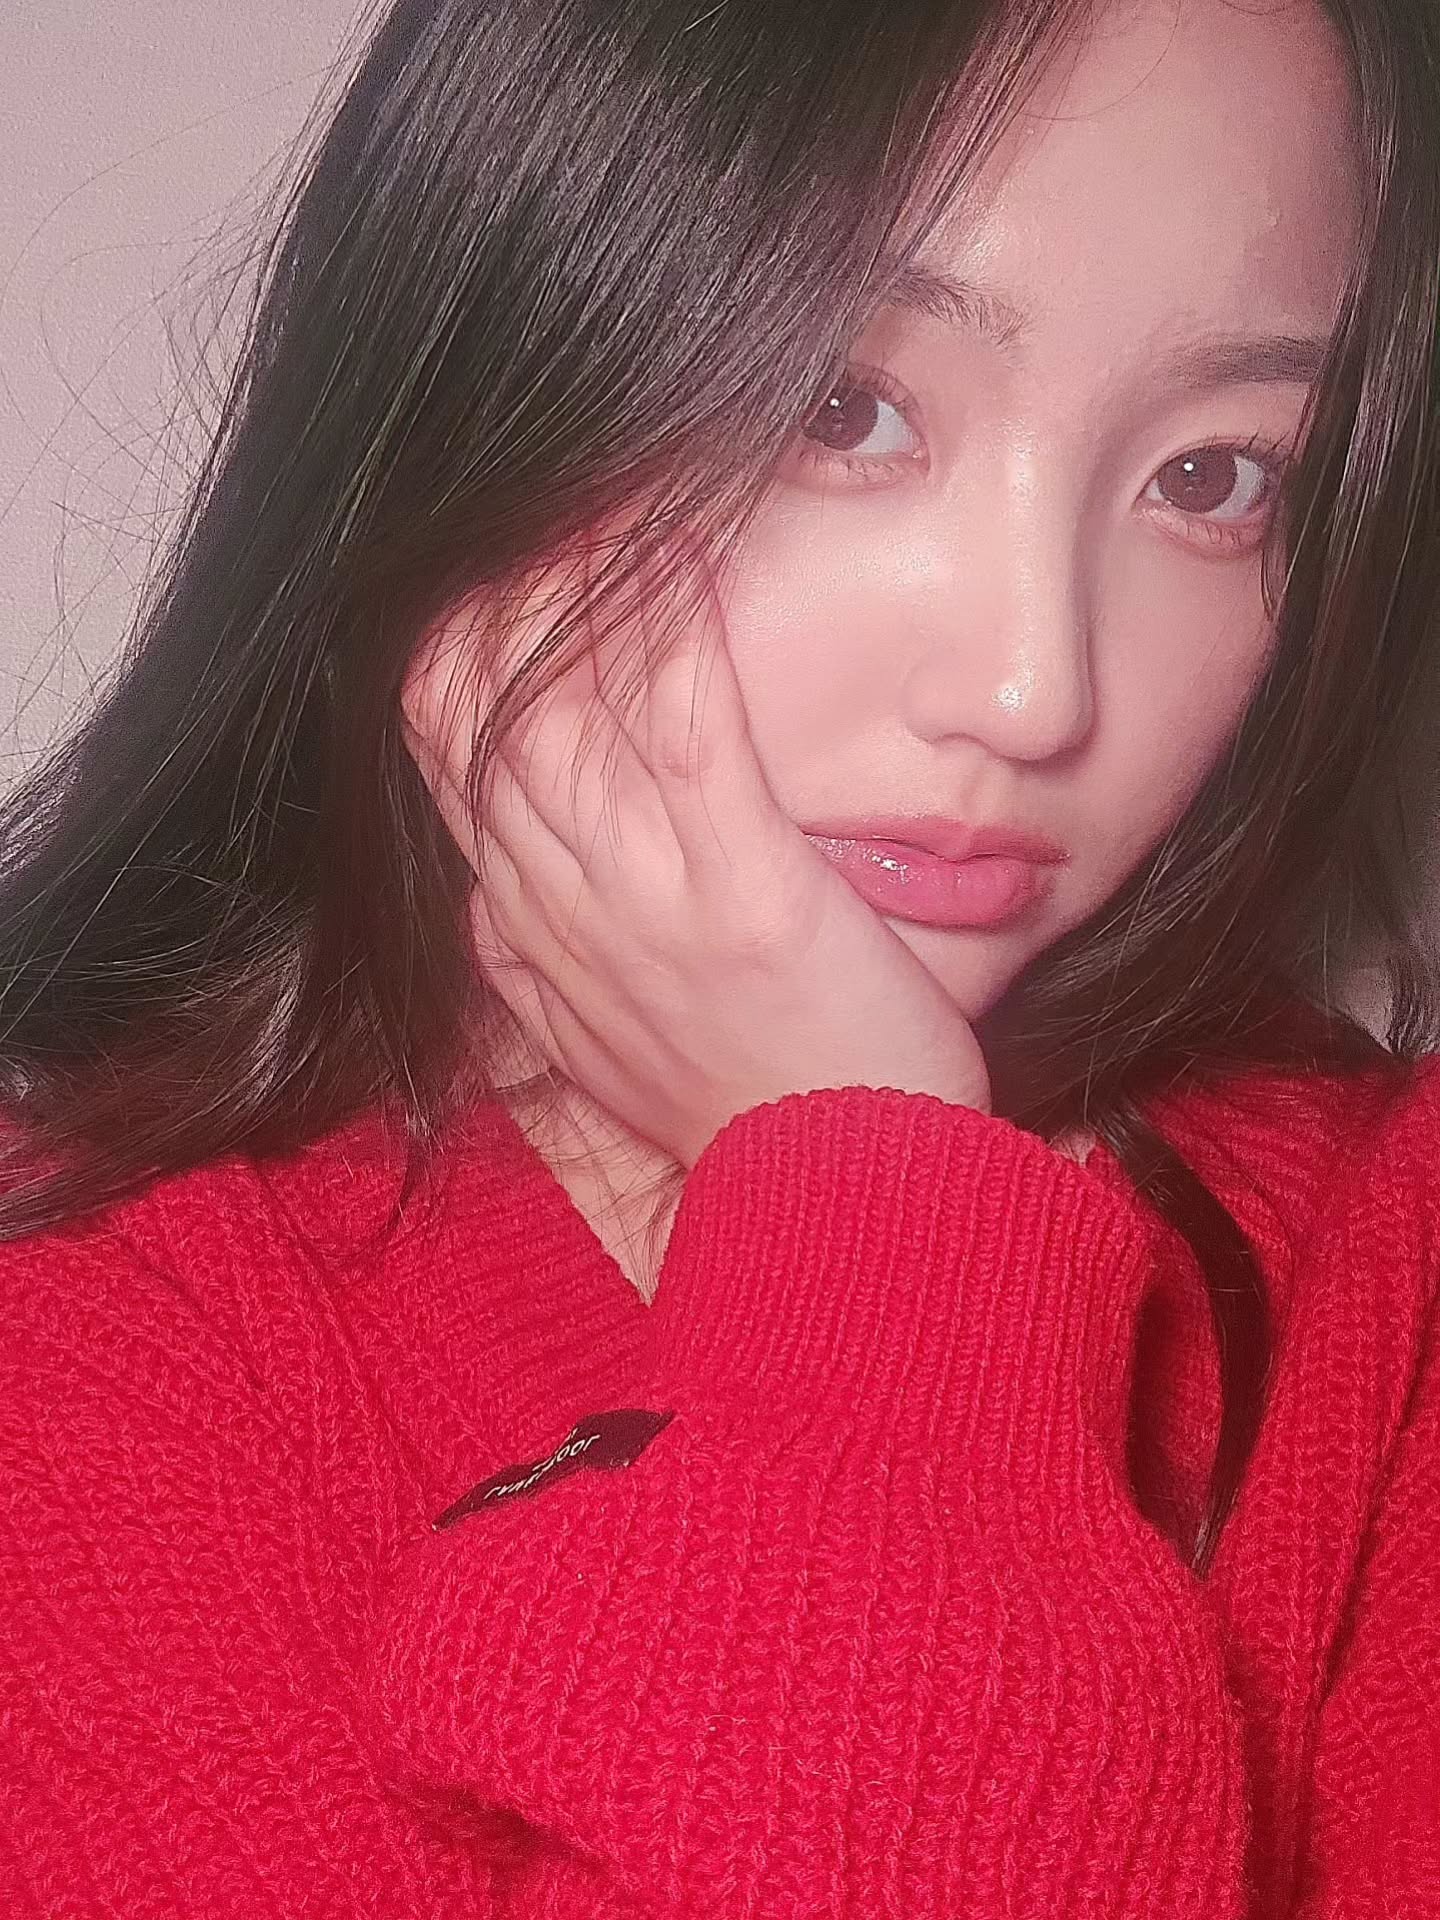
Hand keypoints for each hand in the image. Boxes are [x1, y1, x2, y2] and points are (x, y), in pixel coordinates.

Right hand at [401, 537, 993, 1170]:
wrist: (833, 1209)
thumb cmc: (748, 1110)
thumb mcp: (607, 1043)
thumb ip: (539, 967)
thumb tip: (491, 909)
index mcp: (530, 932)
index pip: (442, 755)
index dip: (453, 643)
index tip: (496, 567)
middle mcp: (561, 906)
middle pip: (469, 710)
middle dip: (494, 582)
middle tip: (546, 487)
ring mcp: (643, 900)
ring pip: (552, 705)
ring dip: (571, 580)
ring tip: (606, 476)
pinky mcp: (739, 897)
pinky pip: (683, 734)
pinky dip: (669, 633)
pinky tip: (679, 544)